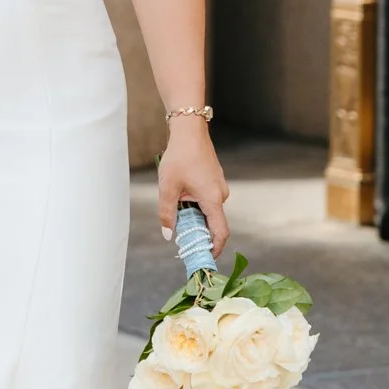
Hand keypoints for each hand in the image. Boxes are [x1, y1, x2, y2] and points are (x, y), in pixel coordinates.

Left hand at [157, 115, 228, 259]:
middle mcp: (220, 195)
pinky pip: (208, 200)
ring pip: (208, 210)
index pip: (220, 232)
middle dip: (198, 232)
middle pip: (212, 223)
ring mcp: (219, 186)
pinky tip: (181, 194)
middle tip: (180, 237)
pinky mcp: (215, 180)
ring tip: (176, 207)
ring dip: (194, 215)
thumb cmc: (179, 157)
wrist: (189, 130)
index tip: (205, 257)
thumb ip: (167, 213)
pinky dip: (196, 205)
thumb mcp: (167, 187)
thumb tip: (168, 236)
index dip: (215, 248)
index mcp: (212, 199)